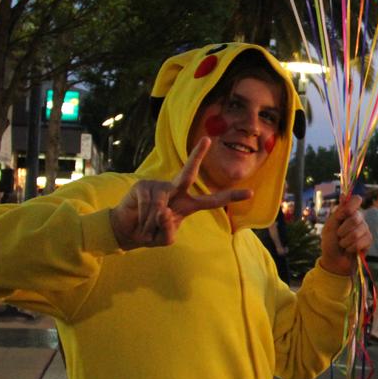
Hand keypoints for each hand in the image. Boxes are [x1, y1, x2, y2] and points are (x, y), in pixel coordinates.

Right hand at [109, 138, 252, 249]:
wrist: (126, 231)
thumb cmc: (150, 232)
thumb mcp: (165, 238)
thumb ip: (170, 230)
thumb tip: (164, 211)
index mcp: (187, 204)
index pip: (213, 201)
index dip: (231, 197)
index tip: (251, 193)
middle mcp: (175, 190)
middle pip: (189, 173)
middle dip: (197, 155)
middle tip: (206, 139)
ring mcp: (158, 186)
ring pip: (161, 207)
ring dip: (153, 225)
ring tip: (147, 229)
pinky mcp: (142, 186)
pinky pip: (149, 206)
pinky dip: (145, 220)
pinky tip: (139, 220)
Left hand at [319, 194, 371, 274]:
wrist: (334, 260)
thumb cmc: (330, 242)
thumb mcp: (330, 226)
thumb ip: (338, 212)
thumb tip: (344, 195)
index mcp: (348, 213)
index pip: (356, 200)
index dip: (350, 206)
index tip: (342, 215)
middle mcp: (358, 218)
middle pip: (355, 218)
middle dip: (343, 230)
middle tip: (339, 236)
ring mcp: (365, 229)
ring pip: (357, 232)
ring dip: (345, 241)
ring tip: (343, 244)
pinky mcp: (369, 240)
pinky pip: (361, 242)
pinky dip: (351, 248)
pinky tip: (349, 250)